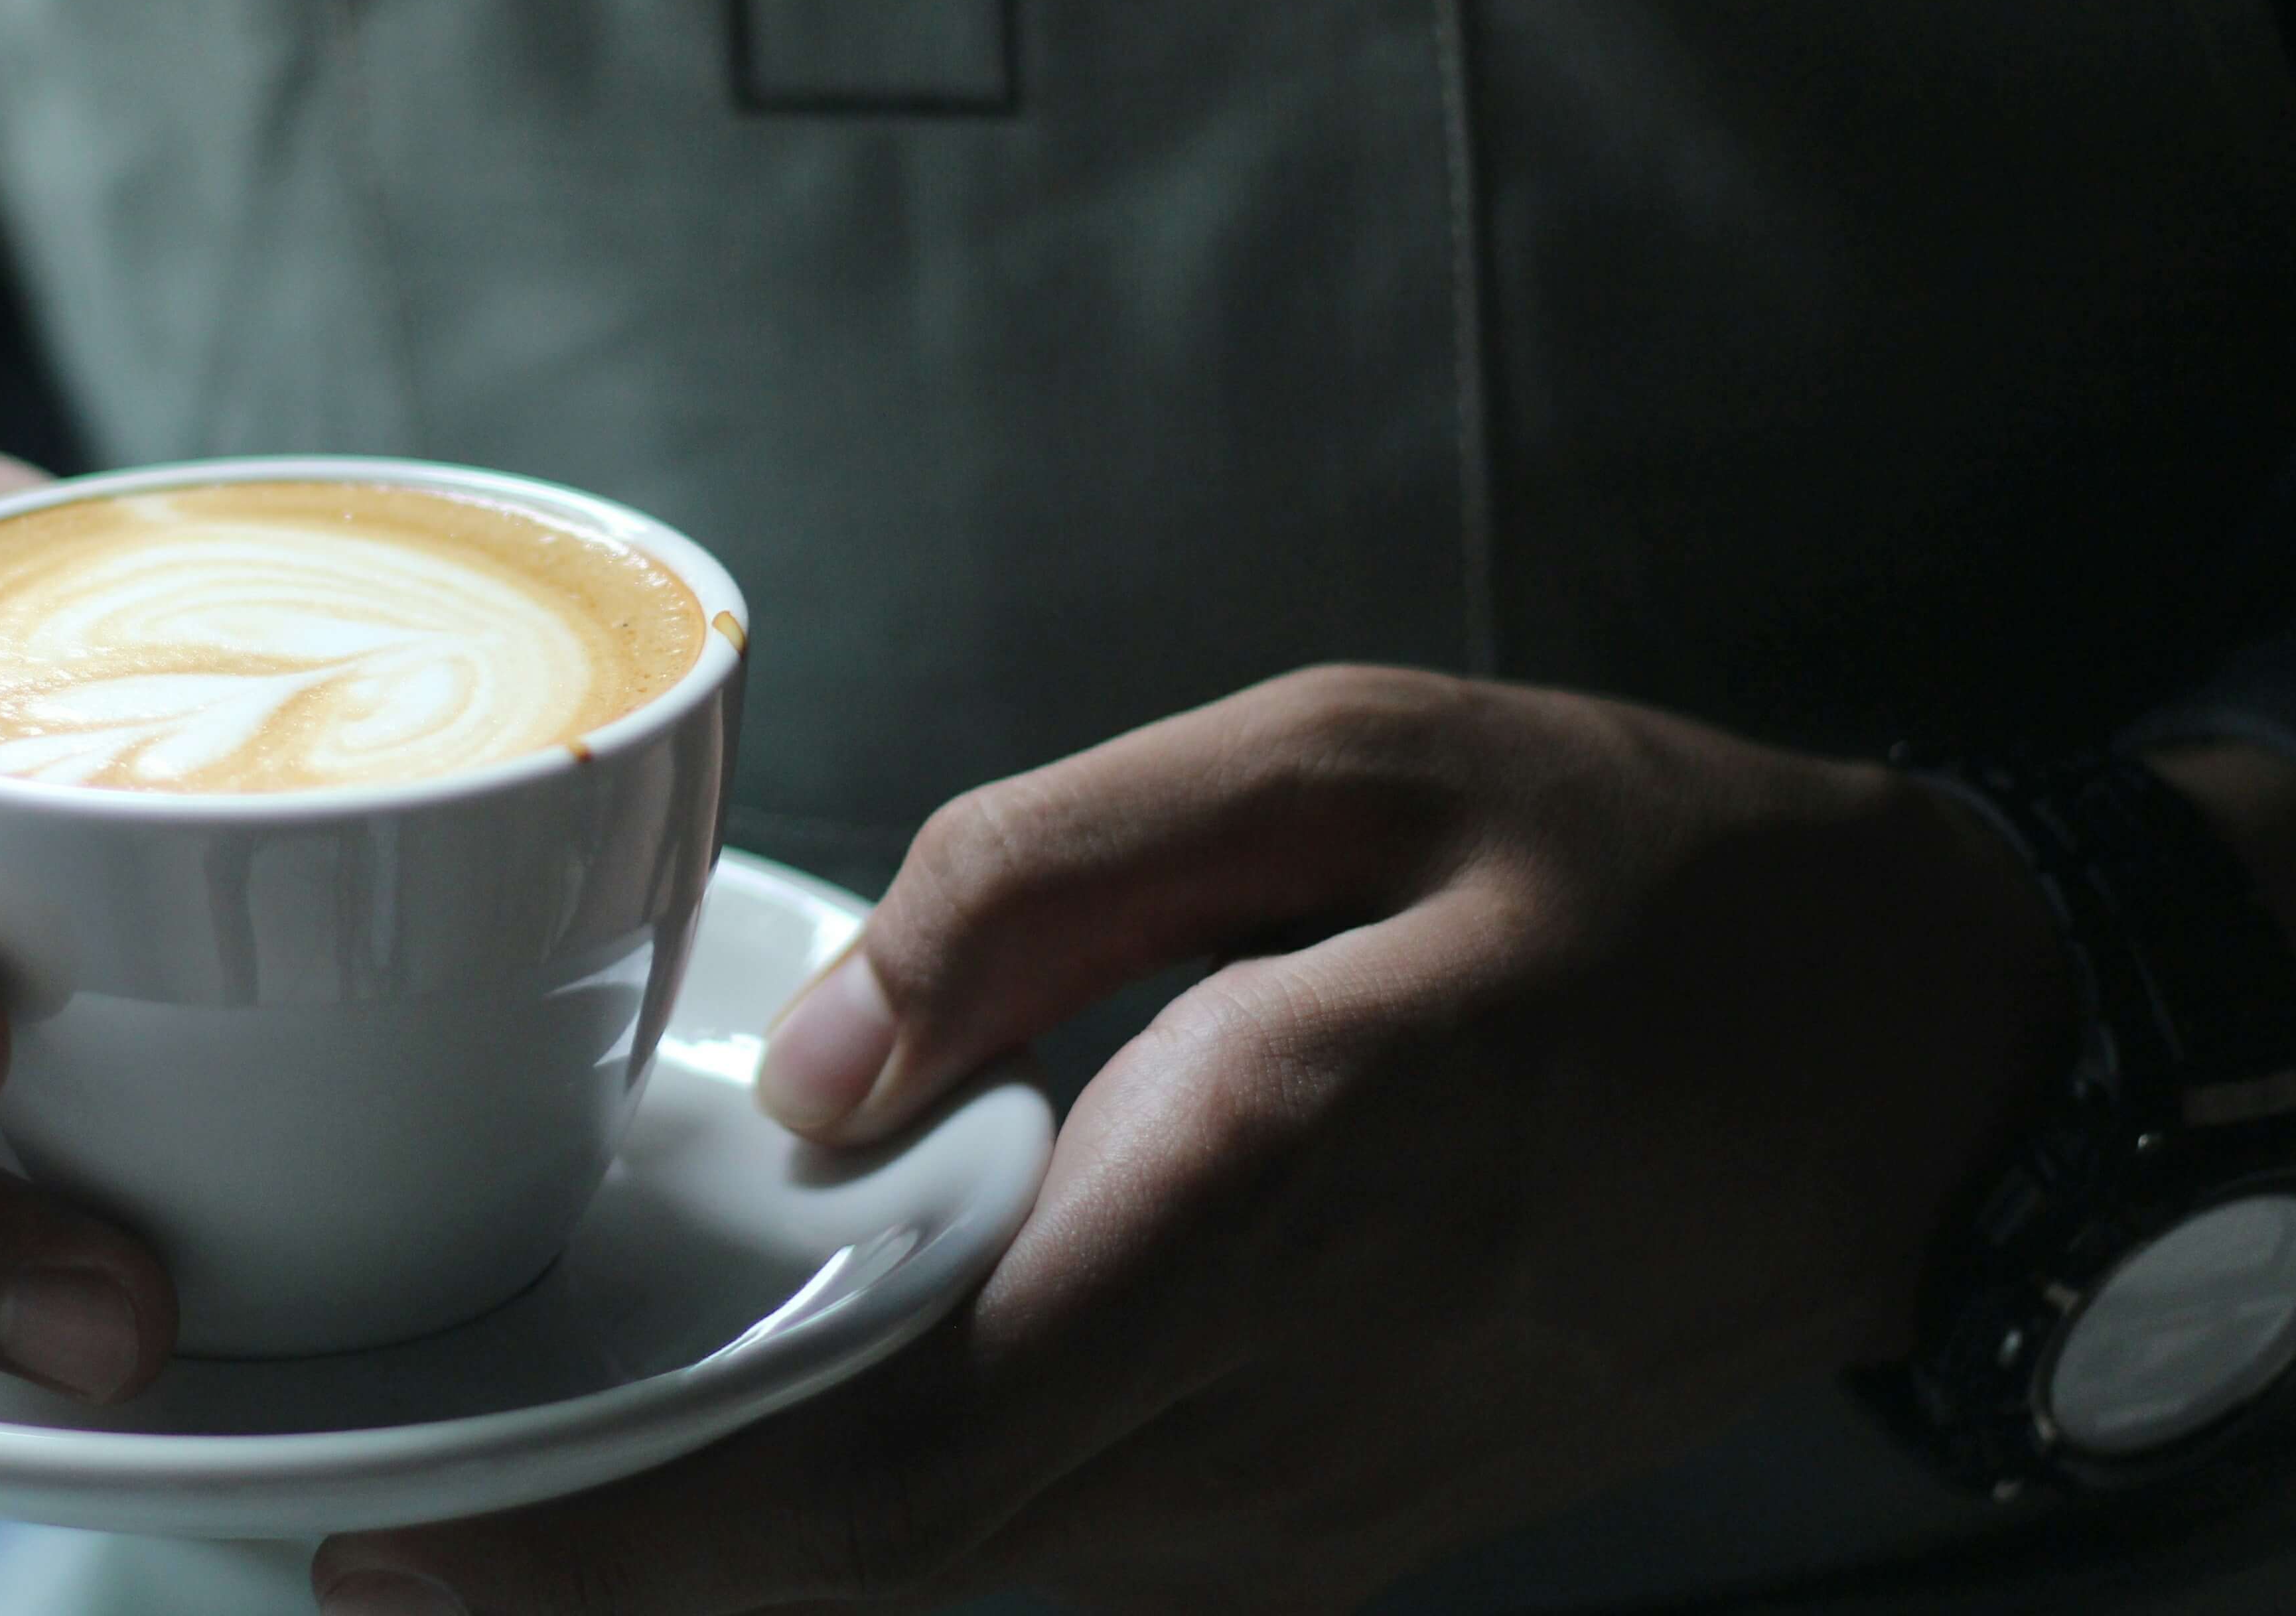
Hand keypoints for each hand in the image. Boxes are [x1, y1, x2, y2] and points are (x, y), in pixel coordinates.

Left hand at [317, 666, 2075, 1614]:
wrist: (1913, 1073)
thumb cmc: (1635, 876)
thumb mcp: (1355, 761)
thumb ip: (1061, 881)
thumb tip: (825, 1063)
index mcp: (1256, 1197)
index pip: (876, 1465)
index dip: (622, 1537)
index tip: (407, 1535)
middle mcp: (1265, 1415)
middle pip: (872, 1571)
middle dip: (608, 1580)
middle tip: (383, 1535)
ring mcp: (1308, 1510)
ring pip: (954, 1587)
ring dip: (727, 1562)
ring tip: (534, 1492)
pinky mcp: (1335, 1527)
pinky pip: (1059, 1556)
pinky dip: (877, 1532)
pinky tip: (770, 1455)